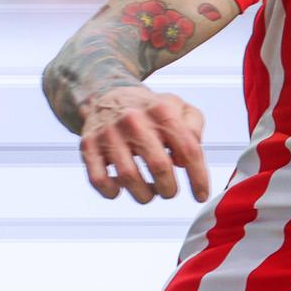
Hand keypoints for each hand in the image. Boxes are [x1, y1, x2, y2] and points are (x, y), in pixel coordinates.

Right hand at [79, 86, 210, 203]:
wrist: (106, 93)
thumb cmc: (149, 109)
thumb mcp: (179, 107)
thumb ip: (194, 128)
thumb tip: (184, 161)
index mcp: (162, 111)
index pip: (188, 150)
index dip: (198, 178)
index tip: (201, 196)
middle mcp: (135, 121)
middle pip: (160, 167)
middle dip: (169, 189)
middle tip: (169, 191)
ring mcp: (109, 134)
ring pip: (130, 178)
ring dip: (144, 195)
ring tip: (150, 191)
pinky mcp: (89, 146)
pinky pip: (99, 180)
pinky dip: (112, 192)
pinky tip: (121, 188)